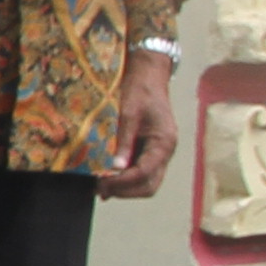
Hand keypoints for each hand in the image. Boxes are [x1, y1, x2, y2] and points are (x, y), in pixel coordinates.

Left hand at [100, 53, 181, 199]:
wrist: (148, 75)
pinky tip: (107, 180)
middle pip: (149, 185)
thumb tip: (116, 167)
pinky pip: (140, 173)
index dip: (123, 181)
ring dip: (125, 188)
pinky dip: (125, 180)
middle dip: (125, 191)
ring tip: (101, 186)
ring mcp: (158, 153)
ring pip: (146, 182)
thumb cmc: (140, 90)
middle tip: (100, 189)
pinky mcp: (149, 151)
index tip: (102, 182)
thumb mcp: (129, 113)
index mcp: (164, 142)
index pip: (145, 172)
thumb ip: (124, 140)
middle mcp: (165, 152)